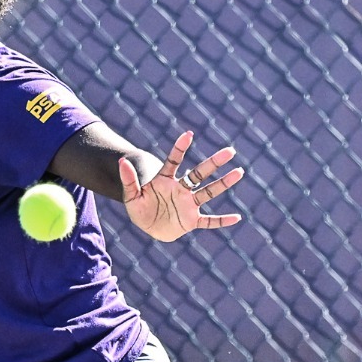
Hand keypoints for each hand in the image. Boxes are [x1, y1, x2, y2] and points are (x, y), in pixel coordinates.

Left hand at [119, 131, 243, 242]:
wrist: (148, 226)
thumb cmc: (140, 209)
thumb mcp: (131, 196)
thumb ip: (129, 180)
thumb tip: (122, 162)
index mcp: (166, 180)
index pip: (174, 161)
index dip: (180, 148)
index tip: (188, 135)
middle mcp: (181, 189)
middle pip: (200, 173)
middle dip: (214, 162)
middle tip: (230, 151)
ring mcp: (188, 204)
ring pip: (208, 192)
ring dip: (223, 183)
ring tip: (239, 172)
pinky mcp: (191, 220)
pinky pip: (209, 221)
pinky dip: (222, 221)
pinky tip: (237, 218)